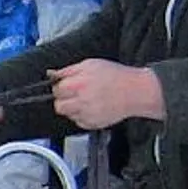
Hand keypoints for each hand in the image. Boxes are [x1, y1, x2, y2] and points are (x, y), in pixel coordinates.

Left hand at [50, 59, 165, 130]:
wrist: (136, 91)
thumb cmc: (116, 76)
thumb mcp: (91, 64)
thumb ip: (67, 70)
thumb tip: (51, 74)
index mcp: (78, 84)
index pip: (56, 90)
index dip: (62, 86)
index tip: (68, 85)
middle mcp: (80, 101)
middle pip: (58, 105)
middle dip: (65, 99)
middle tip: (77, 93)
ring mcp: (86, 115)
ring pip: (67, 115)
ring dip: (73, 108)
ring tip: (88, 100)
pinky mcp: (91, 124)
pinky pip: (78, 122)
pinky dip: (83, 116)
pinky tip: (94, 107)